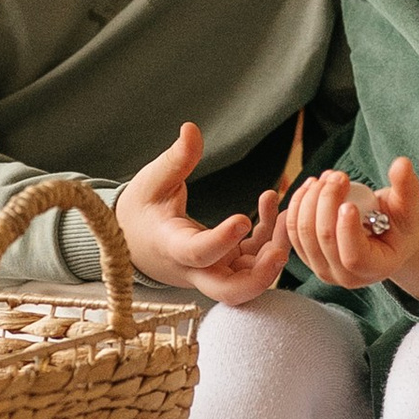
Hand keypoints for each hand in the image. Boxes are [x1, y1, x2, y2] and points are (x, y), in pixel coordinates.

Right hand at [114, 122, 290, 304]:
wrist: (134, 238)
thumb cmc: (142, 208)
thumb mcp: (153, 180)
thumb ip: (176, 159)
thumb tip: (191, 128)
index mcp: (172, 246)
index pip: (198, 254)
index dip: (221, 242)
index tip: (242, 219)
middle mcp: (194, 268)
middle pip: (229, 290)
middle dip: (259, 278)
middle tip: (279, 252)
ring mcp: (212, 270)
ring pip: (248, 278)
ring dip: (272, 255)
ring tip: (285, 215)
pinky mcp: (225, 263)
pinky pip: (252, 259)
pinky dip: (267, 239)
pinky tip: (272, 206)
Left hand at [285, 156, 418, 304]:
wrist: (384, 233)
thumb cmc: (399, 222)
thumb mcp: (409, 206)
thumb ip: (407, 187)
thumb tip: (402, 164)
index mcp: (375, 269)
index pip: (353, 256)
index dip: (347, 230)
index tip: (348, 203)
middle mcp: (345, 276)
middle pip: (324, 239)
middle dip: (327, 201)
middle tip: (338, 175)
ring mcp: (322, 268)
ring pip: (303, 232)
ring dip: (310, 198)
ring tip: (327, 177)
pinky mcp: (306, 255)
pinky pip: (291, 230)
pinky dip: (298, 203)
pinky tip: (312, 185)